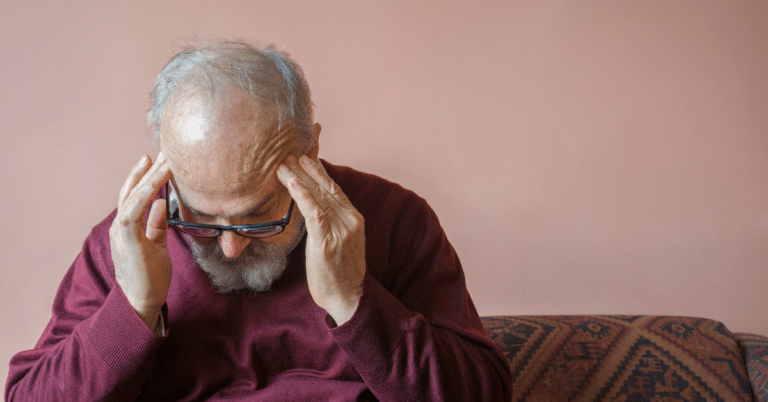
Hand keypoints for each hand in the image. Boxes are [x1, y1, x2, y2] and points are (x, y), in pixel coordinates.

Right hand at [109, 153, 171, 329]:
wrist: (141, 302)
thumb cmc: (150, 276)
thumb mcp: (156, 244)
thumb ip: (156, 224)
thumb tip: (162, 203)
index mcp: (127, 226)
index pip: (135, 195)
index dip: (145, 177)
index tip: (158, 160)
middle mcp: (121, 226)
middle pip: (131, 191)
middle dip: (147, 171)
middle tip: (162, 151)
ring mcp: (121, 233)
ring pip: (132, 198)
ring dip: (148, 178)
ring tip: (163, 162)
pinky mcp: (128, 242)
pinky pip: (133, 214)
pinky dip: (143, 197)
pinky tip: (155, 185)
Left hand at [276, 155, 365, 325]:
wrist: (349, 298)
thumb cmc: (339, 275)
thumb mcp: (338, 244)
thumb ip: (329, 225)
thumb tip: (312, 213)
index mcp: (354, 218)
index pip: (334, 189)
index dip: (319, 172)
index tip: (305, 158)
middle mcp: (350, 219)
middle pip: (325, 187)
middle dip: (306, 168)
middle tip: (289, 152)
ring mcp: (340, 228)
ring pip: (318, 195)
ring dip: (298, 176)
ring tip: (282, 163)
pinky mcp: (327, 240)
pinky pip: (313, 210)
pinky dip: (301, 193)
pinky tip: (291, 181)